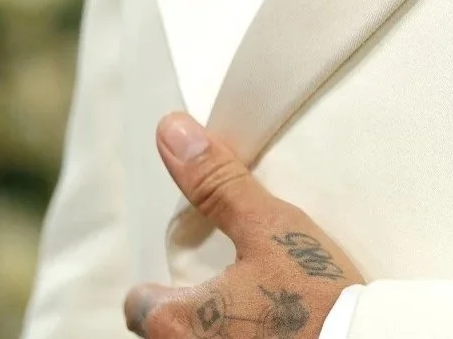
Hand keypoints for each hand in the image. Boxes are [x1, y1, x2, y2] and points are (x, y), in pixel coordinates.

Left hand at [124, 113, 361, 337]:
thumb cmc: (314, 297)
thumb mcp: (269, 228)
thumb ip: (216, 185)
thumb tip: (173, 134)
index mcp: (176, 322)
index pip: (137, 305)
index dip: (158, 286)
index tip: (190, 273)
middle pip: (166, 331)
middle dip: (189, 311)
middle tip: (229, 287)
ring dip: (218, 328)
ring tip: (257, 309)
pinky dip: (247, 337)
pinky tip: (277, 330)